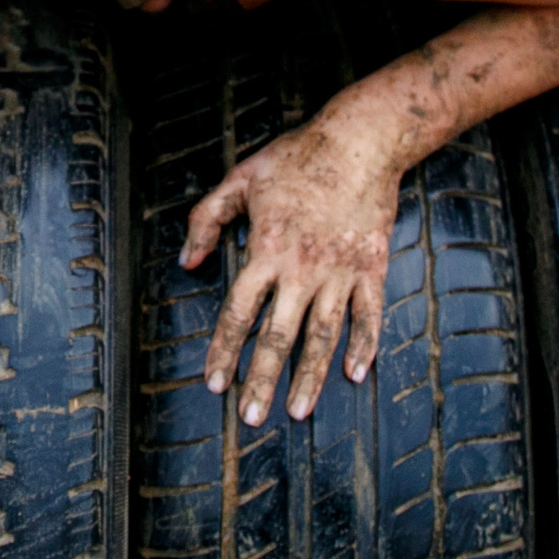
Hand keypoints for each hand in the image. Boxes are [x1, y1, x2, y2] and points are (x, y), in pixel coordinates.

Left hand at [180, 112, 404, 425]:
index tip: (215, 384)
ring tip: (297, 411)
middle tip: (251, 418)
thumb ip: (207, 220)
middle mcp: (302, 269)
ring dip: (310, 377)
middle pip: (278, 336)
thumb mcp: (240, 179)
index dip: (224, 350)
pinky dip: (364, 345)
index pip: (238, 312)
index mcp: (266, 250)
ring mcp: (340, 271)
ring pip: (323, 335)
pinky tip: (355, 374)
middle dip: (262, 380)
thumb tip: (186, 262)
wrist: (360, 140)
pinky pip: (369, 314)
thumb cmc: (296, 157)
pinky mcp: (371, 267)